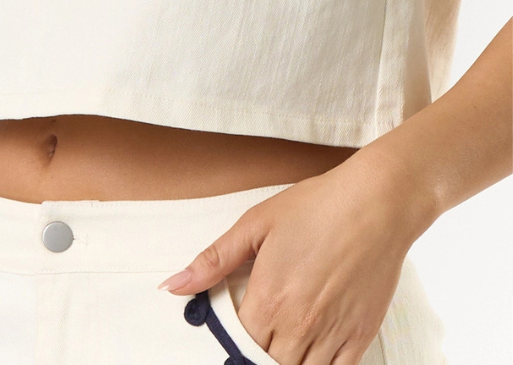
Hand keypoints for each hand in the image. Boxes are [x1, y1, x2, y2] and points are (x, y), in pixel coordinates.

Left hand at [158, 152, 427, 364]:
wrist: (377, 202)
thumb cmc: (319, 206)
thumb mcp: (256, 224)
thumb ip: (213, 261)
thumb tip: (174, 286)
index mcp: (268, 298)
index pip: (239, 346)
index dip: (234, 341)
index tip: (238, 330)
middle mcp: (298, 324)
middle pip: (267, 363)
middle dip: (260, 352)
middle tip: (264, 327)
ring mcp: (332, 334)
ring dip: (288, 358)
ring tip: (285, 336)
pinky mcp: (360, 336)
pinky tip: (313, 349)